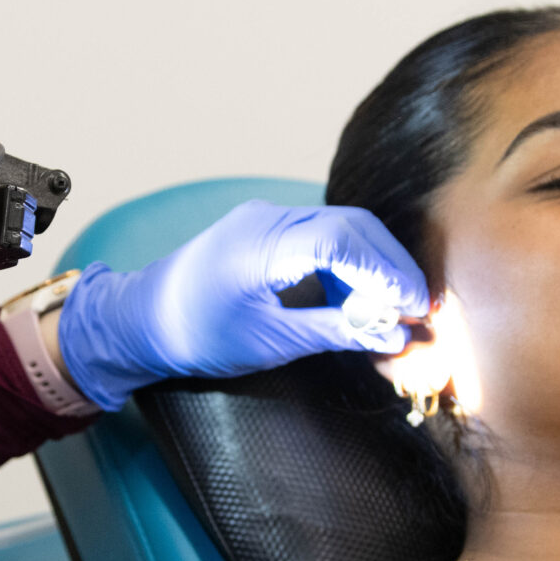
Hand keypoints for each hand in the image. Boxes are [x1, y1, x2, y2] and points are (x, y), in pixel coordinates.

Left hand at [54, 201, 428, 411]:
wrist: (141, 320)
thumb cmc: (196, 335)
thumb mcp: (271, 342)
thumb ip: (336, 331)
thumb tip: (394, 334)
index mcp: (260, 245)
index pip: (342, 240)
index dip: (386, 272)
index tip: (413, 307)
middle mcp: (265, 218)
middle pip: (349, 226)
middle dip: (390, 266)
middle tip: (418, 308)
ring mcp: (265, 218)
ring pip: (340, 227)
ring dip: (372, 263)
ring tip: (393, 308)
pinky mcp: (265, 227)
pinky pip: (320, 234)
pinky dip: (347, 262)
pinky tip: (358, 298)